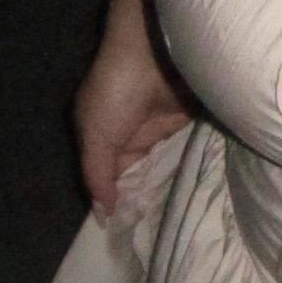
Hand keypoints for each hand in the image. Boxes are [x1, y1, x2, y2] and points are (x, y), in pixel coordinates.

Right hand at [72, 29, 193, 215]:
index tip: (122, 231)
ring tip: (169, 221)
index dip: (111, 197)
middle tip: (150, 232)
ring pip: (157, 165)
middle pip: (131, 172)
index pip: (103, 173)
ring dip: (161, 185)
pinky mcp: (181, 122)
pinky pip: (180, 153)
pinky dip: (182, 170)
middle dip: (139, 195)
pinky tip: (186, 195)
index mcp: (97, 131)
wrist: (157, 50)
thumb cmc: (116, 90)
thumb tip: (103, 210)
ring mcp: (154, 126)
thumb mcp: (95, 135)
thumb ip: (97, 174)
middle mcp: (125, 130)